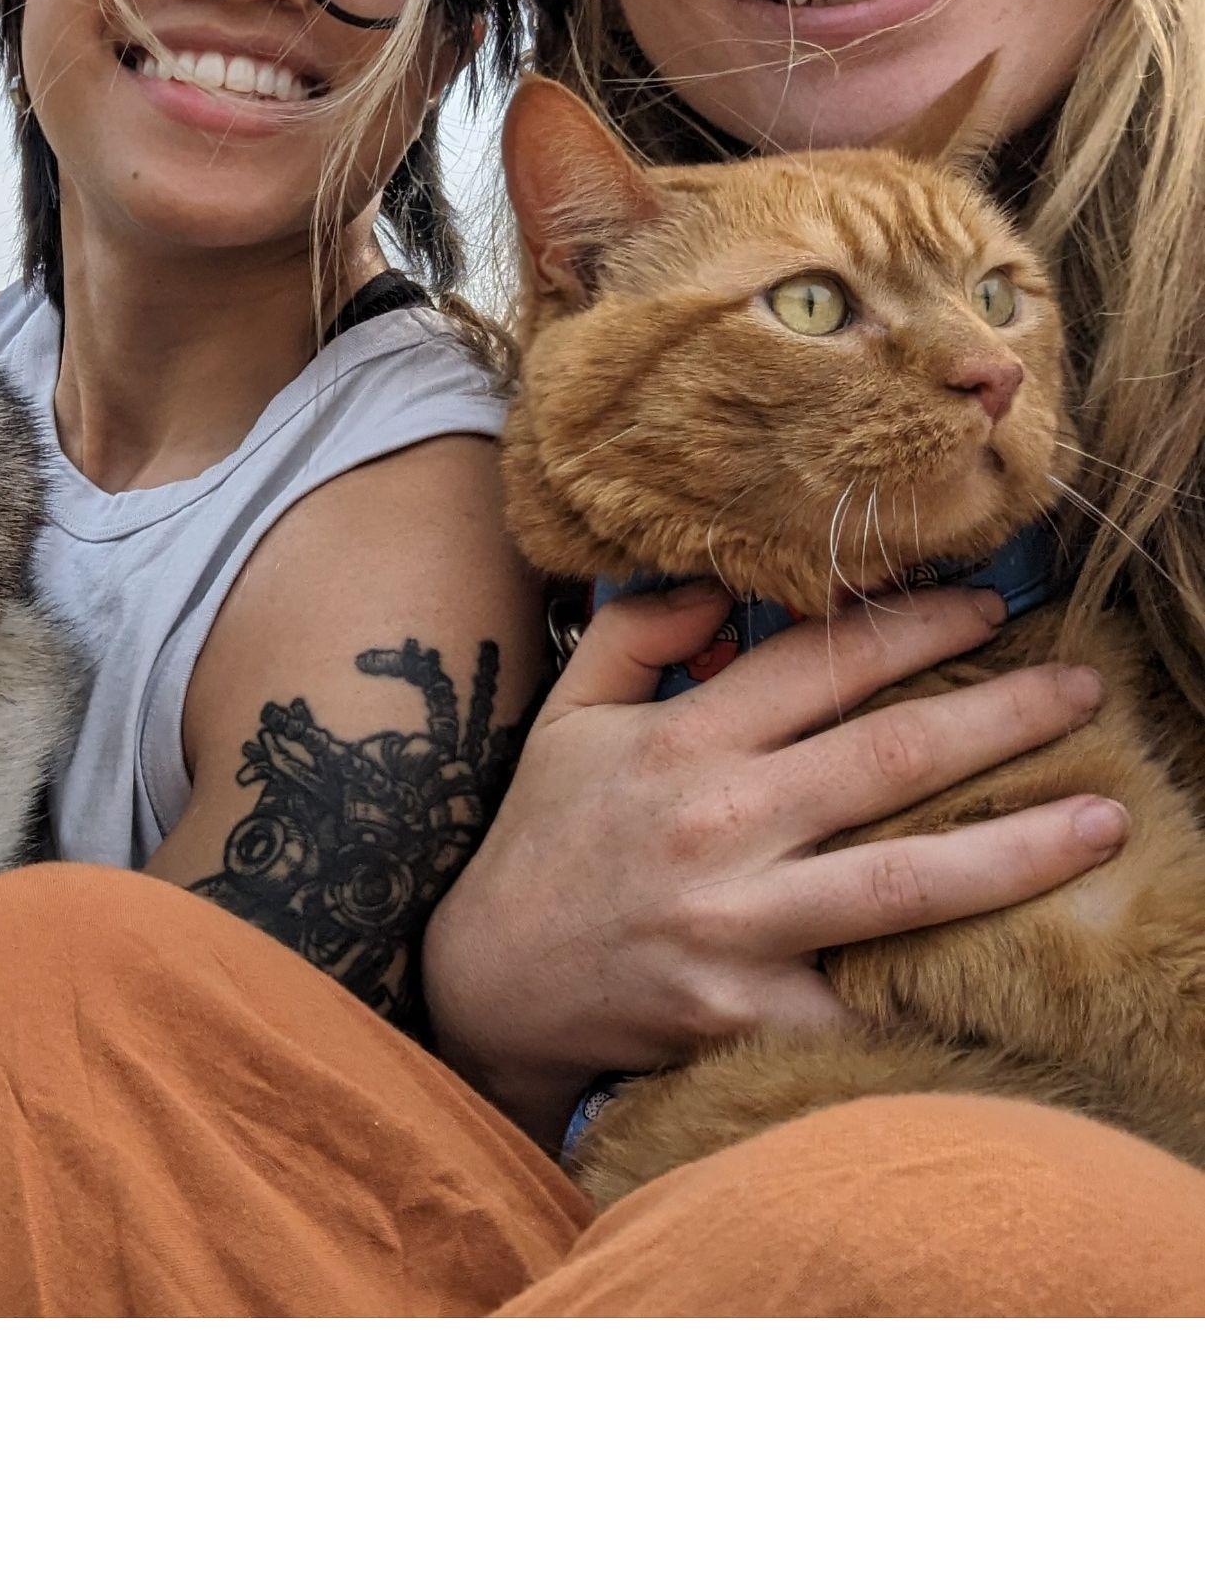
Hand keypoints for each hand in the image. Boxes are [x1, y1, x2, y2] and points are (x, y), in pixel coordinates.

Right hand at [422, 581, 1125, 1146]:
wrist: (489, 988)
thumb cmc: (539, 843)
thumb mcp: (565, 718)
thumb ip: (634, 634)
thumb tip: (722, 580)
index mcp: (678, 745)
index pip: (815, 664)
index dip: (912, 629)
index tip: (990, 609)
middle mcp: (716, 826)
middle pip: (888, 760)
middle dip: (1003, 716)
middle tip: (1087, 690)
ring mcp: (736, 925)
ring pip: (906, 881)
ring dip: (1020, 849)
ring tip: (1104, 819)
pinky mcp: (749, 1014)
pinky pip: (868, 1000)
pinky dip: (943, 991)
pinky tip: (1024, 973)